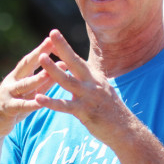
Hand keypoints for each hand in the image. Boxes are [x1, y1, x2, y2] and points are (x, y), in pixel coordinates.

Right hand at [0, 35, 59, 141]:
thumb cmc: (13, 108)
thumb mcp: (29, 93)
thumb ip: (43, 82)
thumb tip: (62, 65)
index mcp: (16, 76)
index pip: (30, 59)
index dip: (41, 49)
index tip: (53, 39)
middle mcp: (10, 82)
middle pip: (25, 65)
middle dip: (39, 54)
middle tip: (50, 43)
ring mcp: (7, 95)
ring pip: (24, 85)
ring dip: (38, 78)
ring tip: (50, 72)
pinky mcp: (6, 109)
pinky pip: (21, 106)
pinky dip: (32, 104)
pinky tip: (42, 101)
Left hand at [35, 30, 132, 144]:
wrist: (125, 130)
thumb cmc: (112, 112)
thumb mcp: (103, 91)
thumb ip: (91, 81)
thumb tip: (84, 72)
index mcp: (95, 78)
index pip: (78, 60)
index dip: (65, 47)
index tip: (54, 34)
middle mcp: (93, 84)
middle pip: (75, 62)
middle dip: (63, 47)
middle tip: (52, 33)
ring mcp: (88, 97)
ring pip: (68, 80)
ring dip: (53, 69)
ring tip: (42, 58)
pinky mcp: (85, 112)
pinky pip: (64, 106)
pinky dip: (51, 102)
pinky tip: (38, 98)